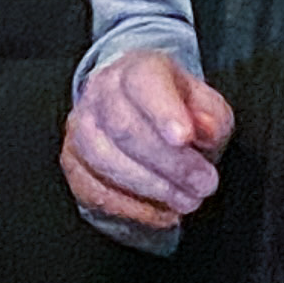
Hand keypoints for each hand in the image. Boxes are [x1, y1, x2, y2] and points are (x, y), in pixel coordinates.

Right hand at [62, 50, 232, 229]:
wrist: (143, 114)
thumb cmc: (177, 111)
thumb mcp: (207, 106)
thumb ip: (210, 117)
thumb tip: (204, 130)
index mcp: (137, 69)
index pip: (143, 83)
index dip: (163, 112)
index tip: (184, 139)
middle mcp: (101, 93)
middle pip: (123, 127)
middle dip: (168, 163)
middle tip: (202, 184)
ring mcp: (79, 127)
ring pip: (103, 159)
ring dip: (149, 187)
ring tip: (185, 201)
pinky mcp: (72, 160)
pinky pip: (91, 189)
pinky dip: (129, 208)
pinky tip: (160, 213)